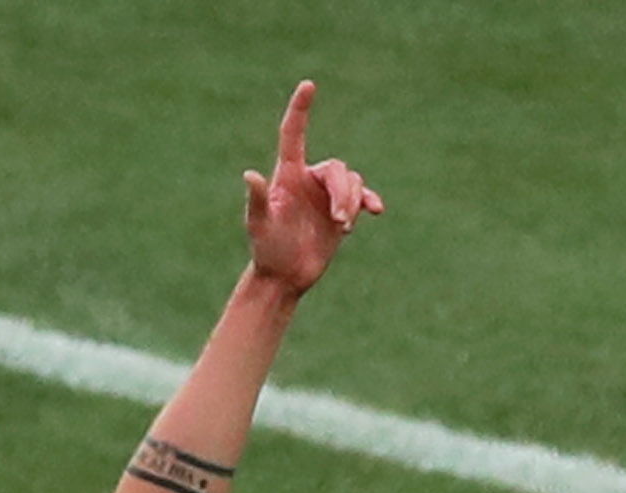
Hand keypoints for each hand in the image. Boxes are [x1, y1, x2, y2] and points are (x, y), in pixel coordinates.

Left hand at [242, 81, 382, 296]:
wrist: (284, 276)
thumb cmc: (267, 250)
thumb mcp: (259, 225)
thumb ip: (256, 200)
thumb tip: (249, 174)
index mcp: (287, 175)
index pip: (294, 134)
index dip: (301, 109)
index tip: (308, 84)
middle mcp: (308, 178)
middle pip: (337, 169)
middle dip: (343, 192)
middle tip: (339, 221)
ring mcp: (326, 194)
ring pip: (352, 182)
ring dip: (353, 202)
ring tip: (344, 227)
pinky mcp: (340, 210)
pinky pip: (362, 195)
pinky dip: (369, 200)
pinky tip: (376, 210)